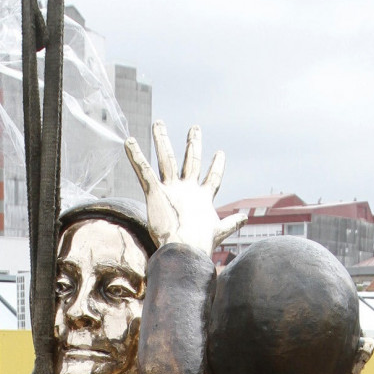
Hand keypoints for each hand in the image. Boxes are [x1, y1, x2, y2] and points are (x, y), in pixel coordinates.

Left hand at [125, 121, 246, 253]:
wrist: (186, 250)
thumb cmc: (201, 244)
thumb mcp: (219, 231)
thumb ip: (231, 223)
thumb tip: (245, 218)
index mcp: (203, 197)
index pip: (212, 178)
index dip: (216, 165)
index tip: (220, 153)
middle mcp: (189, 189)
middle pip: (190, 160)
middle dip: (193, 143)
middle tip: (195, 128)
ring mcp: (172, 189)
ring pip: (166, 159)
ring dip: (162, 140)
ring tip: (158, 123)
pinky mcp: (155, 192)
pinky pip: (144, 170)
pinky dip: (135, 156)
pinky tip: (128, 141)